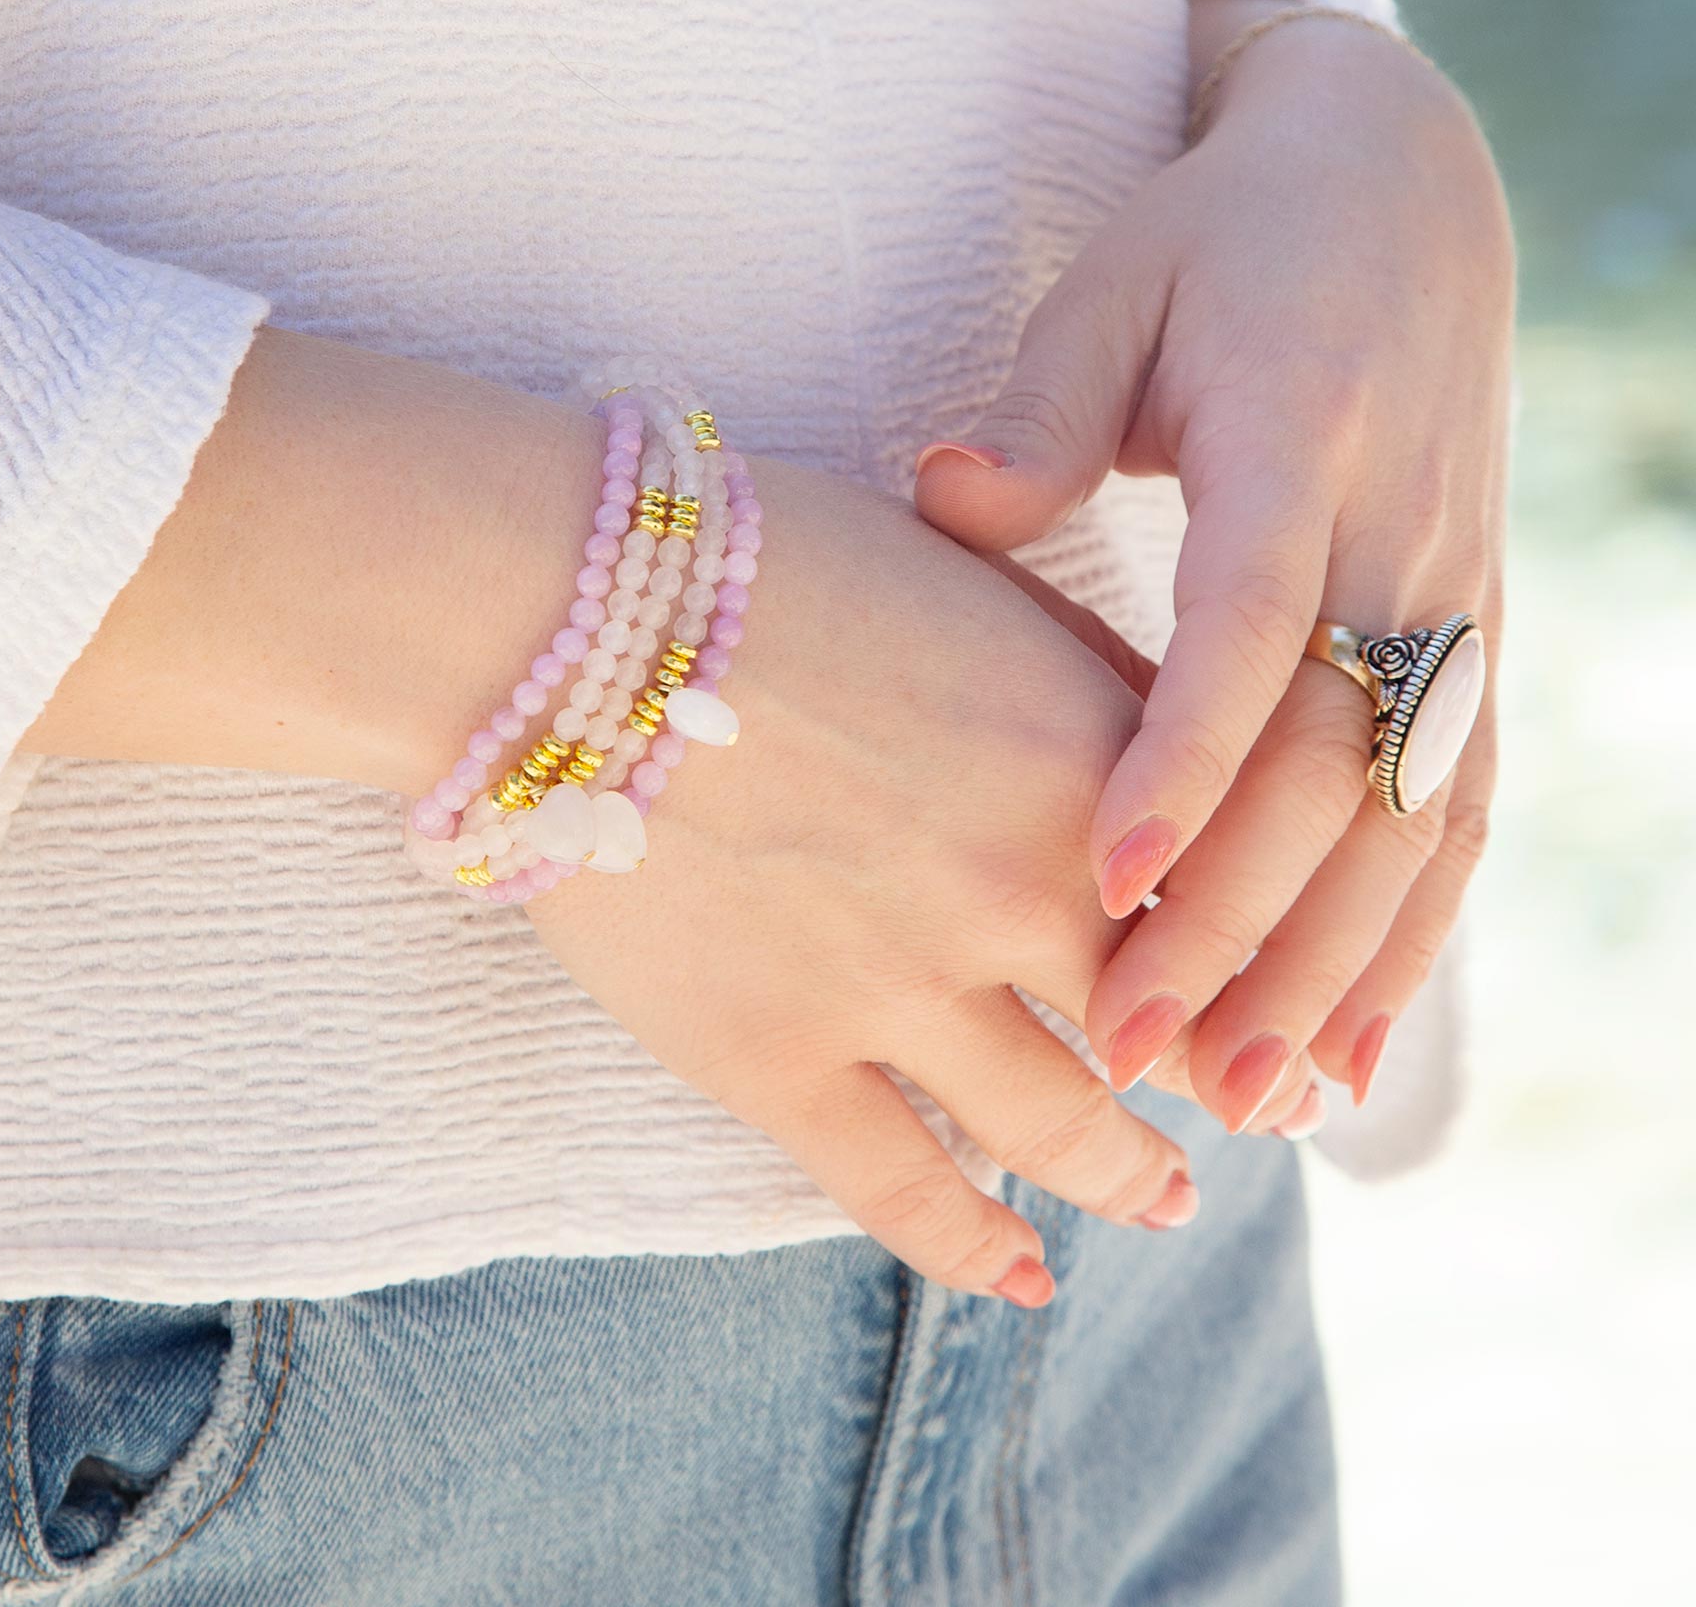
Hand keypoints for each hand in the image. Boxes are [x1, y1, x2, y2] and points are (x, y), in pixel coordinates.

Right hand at [523, 454, 1200, 1306]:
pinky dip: (975, 1247)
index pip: (1226, 895)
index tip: (1276, 986)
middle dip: (1222, 1078)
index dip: (1264, 952)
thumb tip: (1176, 751)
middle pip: (1168, 1028)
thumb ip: (1096, 670)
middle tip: (1248, 1107)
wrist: (562, 607)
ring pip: (1061, 1126)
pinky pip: (902, 1190)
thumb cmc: (767, 558)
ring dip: (1131, 1174)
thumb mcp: (975, 575)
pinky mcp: (773, 1058)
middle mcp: (1015, 889)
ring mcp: (895, 987)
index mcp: (1081, 759)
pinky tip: (1025, 1278)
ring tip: (1163, 1198)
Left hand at [914, 9, 1511, 1129]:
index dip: (1188, 757)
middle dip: (1242, 916)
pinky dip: (1414, 933)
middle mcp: (1398, 532)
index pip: (1249, 620)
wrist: (1400, 194)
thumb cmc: (1220, 244)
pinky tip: (1356, 1048)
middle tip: (1134, 1051)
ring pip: (1410, 810)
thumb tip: (949, 498)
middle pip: (1332, 754)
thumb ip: (1045, 404)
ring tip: (1247, 1097)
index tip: (1110, 882)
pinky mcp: (1475, 635)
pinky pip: (1458, 806)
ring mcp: (1454, 592)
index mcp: (1296, 437)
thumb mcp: (1118, 286)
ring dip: (1333, 962)